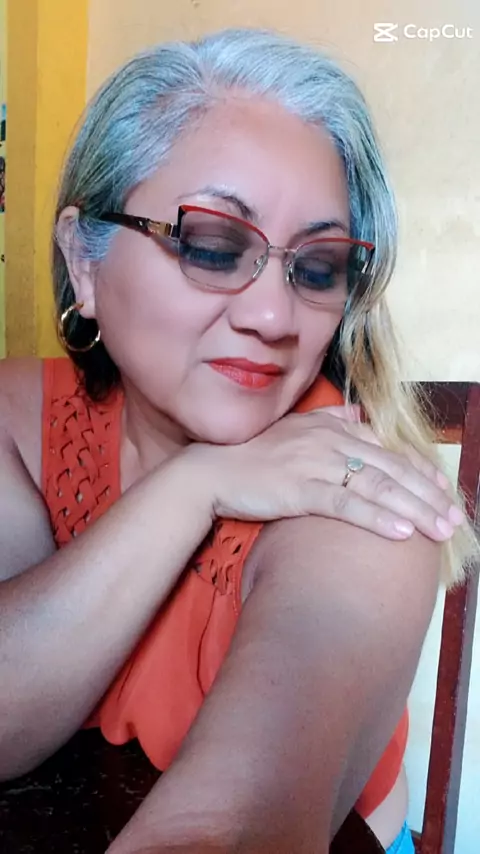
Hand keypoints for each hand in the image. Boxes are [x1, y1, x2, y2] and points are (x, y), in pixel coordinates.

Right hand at [187, 406, 462, 541]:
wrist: (212, 471)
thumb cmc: (254, 455)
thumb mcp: (294, 428)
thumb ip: (329, 419)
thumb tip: (358, 415)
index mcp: (333, 429)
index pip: (388, 450)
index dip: (420, 472)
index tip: (443, 492)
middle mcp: (330, 442)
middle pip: (392, 469)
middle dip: (429, 495)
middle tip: (455, 519)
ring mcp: (315, 464)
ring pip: (377, 486)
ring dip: (415, 509)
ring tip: (441, 530)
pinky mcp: (300, 489)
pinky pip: (346, 504)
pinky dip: (377, 518)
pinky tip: (401, 533)